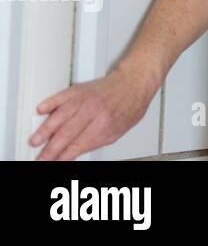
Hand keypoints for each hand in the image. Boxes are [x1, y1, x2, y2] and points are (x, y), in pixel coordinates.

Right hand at [29, 65, 157, 159]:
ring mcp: (85, 99)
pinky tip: (41, 110)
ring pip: (61, 115)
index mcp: (104, 125)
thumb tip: (72, 155)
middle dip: (51, 149)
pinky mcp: (79, 89)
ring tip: (35, 141)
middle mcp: (93, 111)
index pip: (78, 145)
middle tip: (40, 158)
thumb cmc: (128, 107)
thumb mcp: (116, 132)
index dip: (63, 157)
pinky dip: (50, 103)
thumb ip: (93, 143)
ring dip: (45, 130)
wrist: (134, 82)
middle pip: (67, 133)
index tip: (53, 163)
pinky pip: (61, 96)